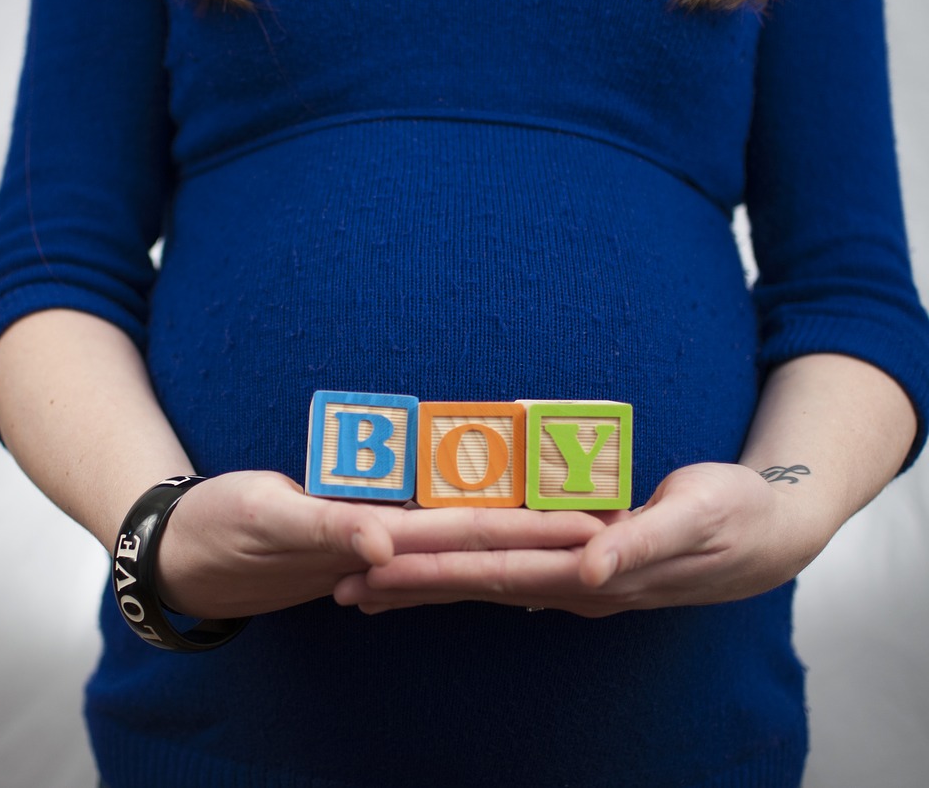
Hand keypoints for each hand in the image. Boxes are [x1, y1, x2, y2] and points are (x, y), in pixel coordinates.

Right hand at [156, 471, 610, 619]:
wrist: (182, 550)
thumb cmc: (218, 531)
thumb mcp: (268, 520)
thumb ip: (327, 527)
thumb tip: (386, 544)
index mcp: (374, 539)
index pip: (471, 534)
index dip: (533, 530)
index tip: (596, 528)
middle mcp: (385, 541)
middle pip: (480, 532)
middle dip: (544, 526)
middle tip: (615, 513)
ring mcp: (372, 536)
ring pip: (457, 530)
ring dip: (513, 526)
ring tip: (572, 516)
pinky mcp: (354, 525)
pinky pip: (418, 524)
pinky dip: (460, 525)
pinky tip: (494, 523)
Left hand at [334, 463, 833, 617]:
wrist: (766, 534)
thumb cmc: (731, 515)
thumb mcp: (696, 518)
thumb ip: (641, 542)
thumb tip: (589, 570)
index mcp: (589, 571)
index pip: (493, 572)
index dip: (433, 572)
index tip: (377, 571)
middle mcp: (571, 584)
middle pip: (472, 585)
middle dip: (406, 588)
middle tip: (342, 589)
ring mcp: (572, 581)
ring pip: (483, 585)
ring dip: (425, 589)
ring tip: (367, 592)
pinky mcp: (577, 568)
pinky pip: (507, 574)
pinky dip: (462, 577)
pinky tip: (432, 583)